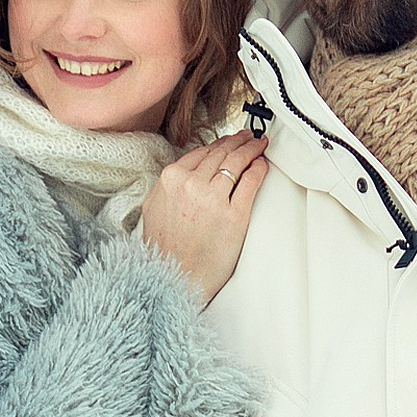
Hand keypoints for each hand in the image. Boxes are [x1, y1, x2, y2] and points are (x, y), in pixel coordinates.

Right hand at [139, 128, 267, 303]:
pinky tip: (262, 165)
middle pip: (221, 153)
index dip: (218, 144)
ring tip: (260, 146)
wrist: (174, 279)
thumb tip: (182, 173)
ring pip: (237, 162)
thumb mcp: (153, 209)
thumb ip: (167, 187)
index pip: (201, 152)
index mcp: (171, 180)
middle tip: (250, 137)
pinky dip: (258, 169)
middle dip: (238, 142)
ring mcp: (214, 198)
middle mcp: (191, 184)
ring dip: (251, 150)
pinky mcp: (234, 215)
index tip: (228, 142)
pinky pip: (250, 182)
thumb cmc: (164, 250)